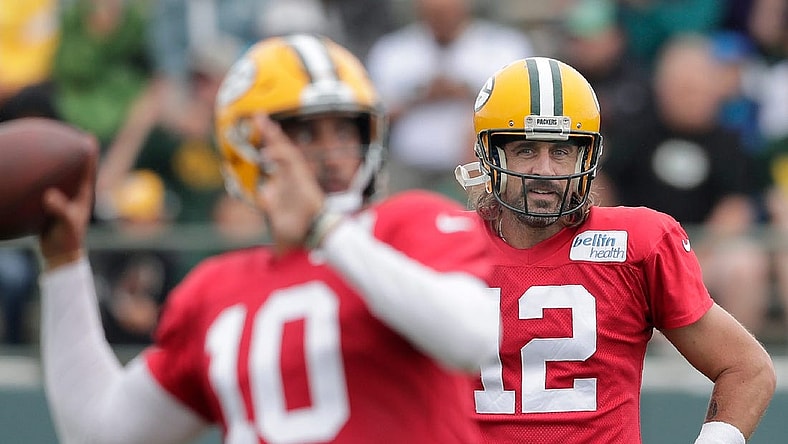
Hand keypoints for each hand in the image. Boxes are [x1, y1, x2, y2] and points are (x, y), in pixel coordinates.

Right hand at [38, 140, 97, 269]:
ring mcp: (62, 199)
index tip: (87, 136)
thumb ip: (59, 209)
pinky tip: (23, 175)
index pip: (88, 168)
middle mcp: (74, 193)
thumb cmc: (68, 240)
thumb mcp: (65, 223)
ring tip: (42, 147)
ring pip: (58, 177)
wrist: (59, 256)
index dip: (89, 152)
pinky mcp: (49, 205)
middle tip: (64, 133)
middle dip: (71, 151)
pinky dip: (36, 180)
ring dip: (52, 164)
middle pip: (74, 167)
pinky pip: (43, 188)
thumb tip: (48, 196)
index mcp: (83, 194)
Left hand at [253, 114, 323, 253]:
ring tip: (262, 121)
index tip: (257, 131)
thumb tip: (265, 192)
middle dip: (269, 132)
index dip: (268, 143)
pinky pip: (291, 162)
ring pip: (285, 149)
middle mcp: (291, 174)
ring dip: (273, 136)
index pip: (275, 157)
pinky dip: (279, 155)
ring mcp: (297, 175)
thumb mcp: (275, 214)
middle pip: (281, 147)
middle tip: (258, 115)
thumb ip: (270, 203)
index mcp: (285, 180)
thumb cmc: (297, 228)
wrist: (313, 233)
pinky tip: (267, 152)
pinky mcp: (303, 179)